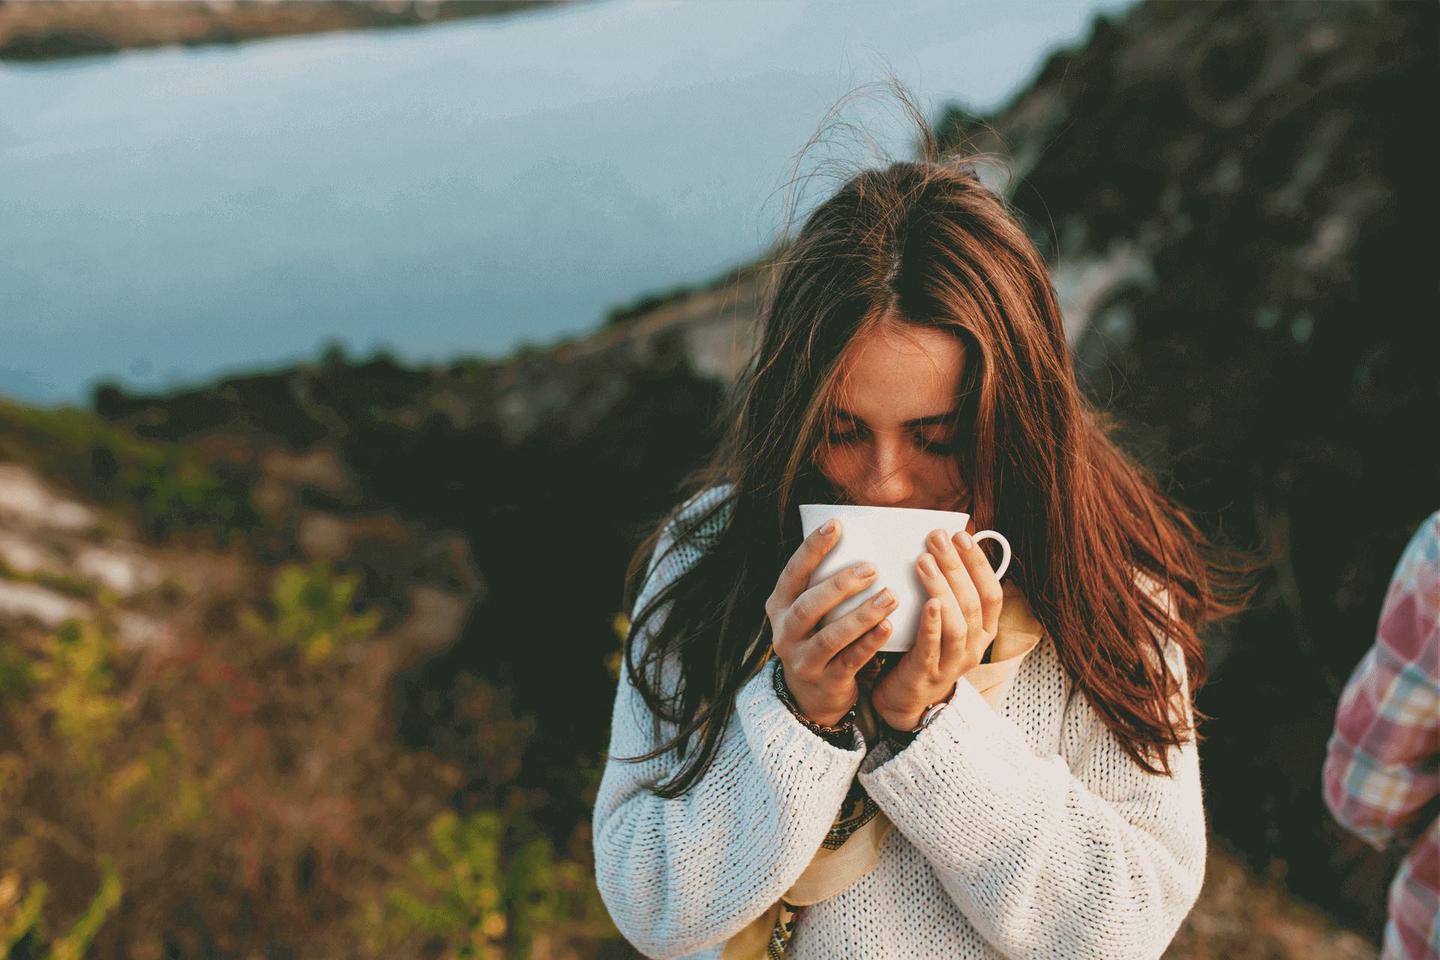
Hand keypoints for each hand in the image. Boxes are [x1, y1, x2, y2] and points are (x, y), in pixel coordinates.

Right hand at [765, 519, 896, 725]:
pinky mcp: (825, 682)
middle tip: (872, 567)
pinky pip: (849, 660)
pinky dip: (869, 643)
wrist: (811, 697)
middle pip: (808, 605)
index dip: (812, 549)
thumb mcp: (809, 613)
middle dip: (840, 584)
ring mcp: (802, 660)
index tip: (836, 525)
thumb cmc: (817, 638)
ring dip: (861, 615)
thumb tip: (859, 537)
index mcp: (779, 607)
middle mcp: (784, 633)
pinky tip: (888, 626)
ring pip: (831, 636)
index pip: (793, 573)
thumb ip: (822, 584)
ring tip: (890, 595)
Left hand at [870, 525, 1004, 731]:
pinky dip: (933, 623)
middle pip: (972, 602)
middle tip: (937, 538)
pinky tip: (928, 603)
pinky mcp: (928, 674)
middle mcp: (975, 647)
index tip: (962, 535)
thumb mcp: (944, 619)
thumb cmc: (923, 648)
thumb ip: (948, 590)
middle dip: (956, 566)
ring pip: (957, 623)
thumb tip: (943, 545)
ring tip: (924, 561)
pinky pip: (933, 646)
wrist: (904, 698)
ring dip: (942, 587)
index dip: (979, 563)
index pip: (992, 593)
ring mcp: (953, 663)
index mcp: (983, 630)